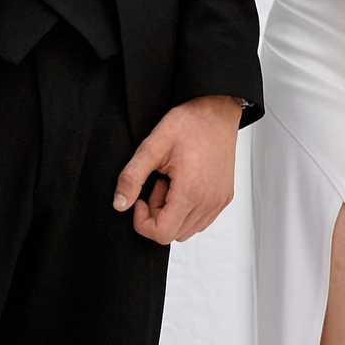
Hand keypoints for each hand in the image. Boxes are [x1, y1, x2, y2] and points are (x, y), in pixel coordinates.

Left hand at [112, 95, 240, 244]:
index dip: (142, 221)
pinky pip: (200, 220)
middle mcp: (209, 202)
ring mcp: (219, 202)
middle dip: (156, 214)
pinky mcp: (224, 198)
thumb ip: (132, 177)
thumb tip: (119, 204)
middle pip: (173, 233)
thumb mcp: (153, 145)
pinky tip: (182, 184)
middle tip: (156, 184)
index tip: (139, 198)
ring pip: (187, 229)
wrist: (217, 110)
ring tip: (170, 182)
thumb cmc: (190, 123)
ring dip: (171, 213)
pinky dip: (186, 210)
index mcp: (191, 192)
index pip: (162, 233)